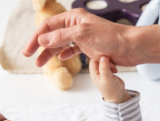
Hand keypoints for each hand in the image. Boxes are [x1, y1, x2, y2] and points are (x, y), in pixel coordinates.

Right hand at [22, 8, 159, 67]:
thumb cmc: (110, 37)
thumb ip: (61, 37)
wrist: (130, 47)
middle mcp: (76, 25)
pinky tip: (61, 59)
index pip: (48, 25)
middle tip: (30, 57)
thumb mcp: (82, 34)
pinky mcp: (89, 47)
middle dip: (40, 46)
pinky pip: (72, 49)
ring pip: (61, 44)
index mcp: (73, 17)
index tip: (28, 50)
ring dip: (50, 53)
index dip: (36, 37)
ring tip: (41, 64)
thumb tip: (42, 40)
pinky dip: (65, 54)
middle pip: (52, 35)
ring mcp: (82, 36)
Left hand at [89, 56, 130, 102]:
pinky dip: (113, 66)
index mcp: (94, 74)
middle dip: (106, 60)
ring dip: (110, 63)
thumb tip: (103, 57)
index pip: (93, 60)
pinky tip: (116, 71)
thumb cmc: (111, 89)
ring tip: (115, 69)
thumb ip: (104, 68)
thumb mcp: (107, 78)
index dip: (100, 57)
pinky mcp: (108, 73)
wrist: (118, 96)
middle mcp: (97, 72)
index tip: (109, 59)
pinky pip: (108, 65)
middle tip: (113, 65)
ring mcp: (102, 73)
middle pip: (98, 60)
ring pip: (104, 62)